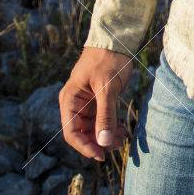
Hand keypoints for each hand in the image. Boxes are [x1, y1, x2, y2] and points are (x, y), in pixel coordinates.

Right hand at [59, 47, 133, 161]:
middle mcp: (75, 103)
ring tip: (124, 138)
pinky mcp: (98, 100)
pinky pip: (102, 120)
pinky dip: (111, 127)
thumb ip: (105, 115)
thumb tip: (104, 143)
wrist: (116, 38)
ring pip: (93, 129)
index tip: (101, 155)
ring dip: (106, 136)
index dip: (84, 147)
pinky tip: (124, 130)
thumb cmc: (108, 59)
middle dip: (99, 142)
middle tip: (118, 145)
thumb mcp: (107, 88)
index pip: (71, 132)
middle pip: (82, 133)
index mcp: (69, 99)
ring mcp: (86, 103)